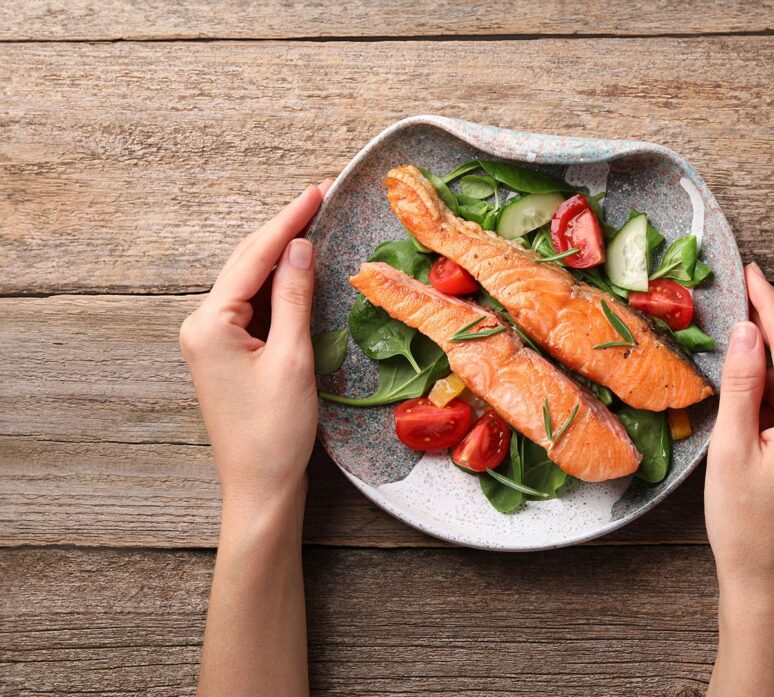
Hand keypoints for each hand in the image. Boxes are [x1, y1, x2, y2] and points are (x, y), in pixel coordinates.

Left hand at [180, 181, 330, 507]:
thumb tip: (300, 247)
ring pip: (248, 282)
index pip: (254, 258)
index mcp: (210, 324)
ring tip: (312, 224)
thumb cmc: (275, 432)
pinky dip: (276, 286)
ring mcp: (210, 340)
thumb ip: (295, 298)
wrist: (259, 487)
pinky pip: (251, 306)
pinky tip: (297, 270)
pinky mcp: (225, 354)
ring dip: (279, 255)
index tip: (317, 191)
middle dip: (282, 231)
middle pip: (245, 263)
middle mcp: (201, 325)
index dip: (288, 222)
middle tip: (319, 199)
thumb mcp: (292, 360)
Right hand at [705, 263, 773, 695]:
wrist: (765, 575)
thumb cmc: (741, 520)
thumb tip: (746, 331)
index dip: (769, 306)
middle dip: (768, 329)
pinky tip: (753, 384)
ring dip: (770, 362)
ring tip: (736, 340)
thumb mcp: (731, 448)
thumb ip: (741, 385)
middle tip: (738, 295)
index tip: (752, 271)